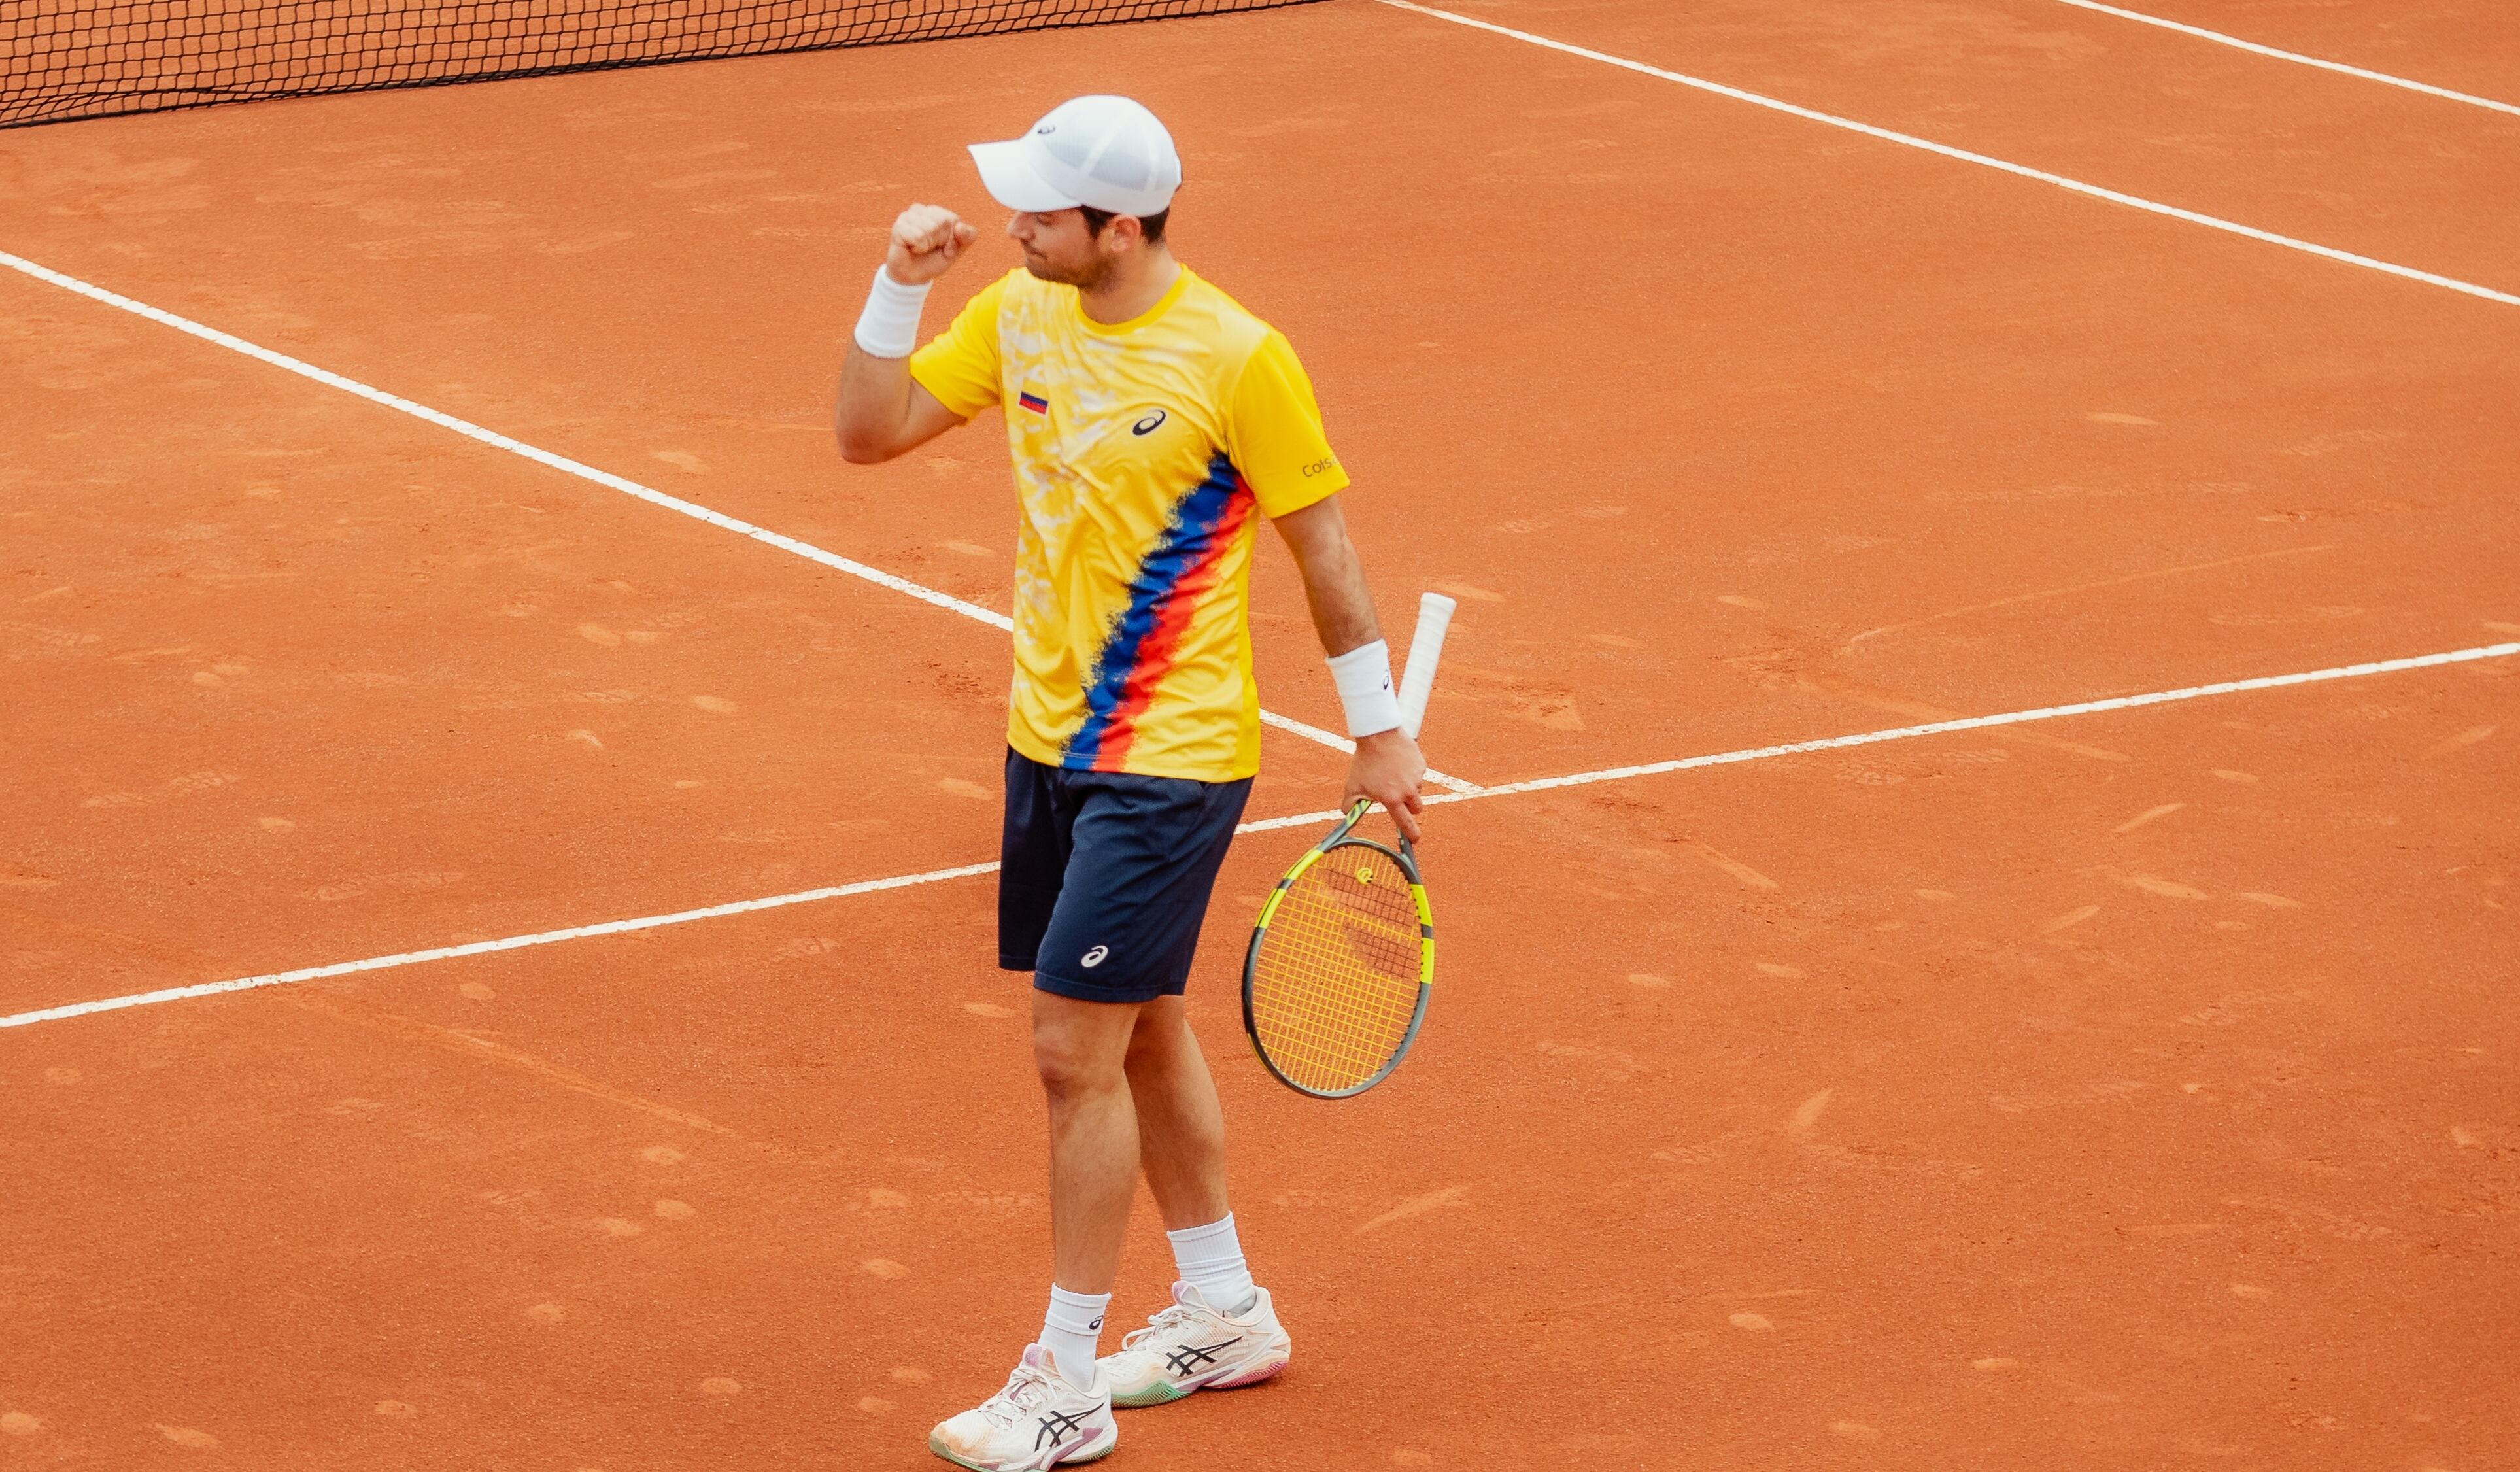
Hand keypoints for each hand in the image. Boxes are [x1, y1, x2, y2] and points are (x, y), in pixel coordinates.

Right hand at [884, 203, 978, 285]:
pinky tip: (912, 249)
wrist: (913, 276)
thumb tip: (960, 227)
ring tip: (921, 248)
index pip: (953, 219)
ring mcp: (907, 217)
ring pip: (930, 229)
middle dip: (941, 242)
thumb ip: (968, 236)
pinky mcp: (898, 227)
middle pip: (943, 222)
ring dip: (929, 245)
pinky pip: (918, 237)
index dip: (952, 239)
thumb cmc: (934, 260)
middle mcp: (921, 210)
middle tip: (931, 249)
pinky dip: (919, 248)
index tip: (945, 248)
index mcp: (936, 212)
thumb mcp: (958, 250)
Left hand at [1346, 728, 1425, 844]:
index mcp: (1393, 799)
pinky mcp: (1421, 764)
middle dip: (1409, 807)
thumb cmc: (1365, 761)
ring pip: (1417, 790)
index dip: (1411, 834)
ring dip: (1408, 787)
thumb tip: (1348, 817)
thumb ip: (1350, 806)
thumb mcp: (1353, 786)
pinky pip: (1418, 774)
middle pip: (1416, 808)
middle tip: (1397, 796)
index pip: (1406, 823)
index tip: (1414, 840)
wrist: (1378, 734)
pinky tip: (1397, 763)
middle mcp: (1408, 790)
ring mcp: (1417, 777)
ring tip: (1392, 773)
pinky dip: (1410, 772)